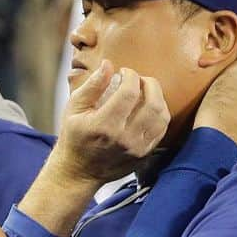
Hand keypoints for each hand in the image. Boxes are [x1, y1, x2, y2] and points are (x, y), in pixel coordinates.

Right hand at [54, 60, 170, 184]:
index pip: (129, 93)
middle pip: (152, 104)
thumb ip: (92, 85)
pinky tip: (149, 108)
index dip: (131, 76)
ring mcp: (136, 149)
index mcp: (104, 125)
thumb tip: (109, 65)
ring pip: (162, 117)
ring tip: (147, 92)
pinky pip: (162, 130)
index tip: (124, 72)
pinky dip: (160, 114)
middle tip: (140, 79)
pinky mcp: (144, 154)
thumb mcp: (74, 108)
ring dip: (158, 98)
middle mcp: (123, 138)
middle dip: (150, 84)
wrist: (78, 172)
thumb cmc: (74, 137)